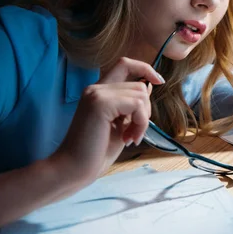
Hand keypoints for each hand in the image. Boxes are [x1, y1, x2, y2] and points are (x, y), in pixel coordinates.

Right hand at [48, 57, 163, 185]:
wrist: (74, 169)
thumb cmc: (96, 151)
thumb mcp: (121, 124)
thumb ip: (132, 105)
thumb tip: (149, 85)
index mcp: (99, 91)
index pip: (125, 64)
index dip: (145, 68)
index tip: (159, 81)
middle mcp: (96, 88)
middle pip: (139, 85)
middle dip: (145, 110)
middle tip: (135, 133)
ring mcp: (97, 94)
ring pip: (141, 94)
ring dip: (142, 120)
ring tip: (130, 138)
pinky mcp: (100, 103)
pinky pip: (136, 104)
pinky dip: (140, 123)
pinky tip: (129, 138)